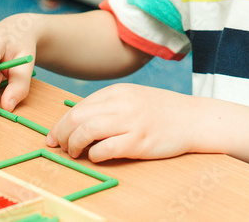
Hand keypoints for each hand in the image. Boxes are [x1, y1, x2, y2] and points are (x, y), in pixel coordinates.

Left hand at [46, 83, 200, 161]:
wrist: (194, 119)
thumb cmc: (163, 111)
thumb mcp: (134, 99)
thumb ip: (110, 106)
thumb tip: (79, 123)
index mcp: (118, 92)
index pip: (79, 106)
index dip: (61, 123)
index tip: (54, 136)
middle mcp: (122, 104)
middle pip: (77, 117)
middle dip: (61, 133)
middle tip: (57, 146)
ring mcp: (131, 122)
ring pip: (87, 131)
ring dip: (73, 145)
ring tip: (74, 153)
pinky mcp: (139, 142)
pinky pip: (106, 149)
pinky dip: (94, 155)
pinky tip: (96, 156)